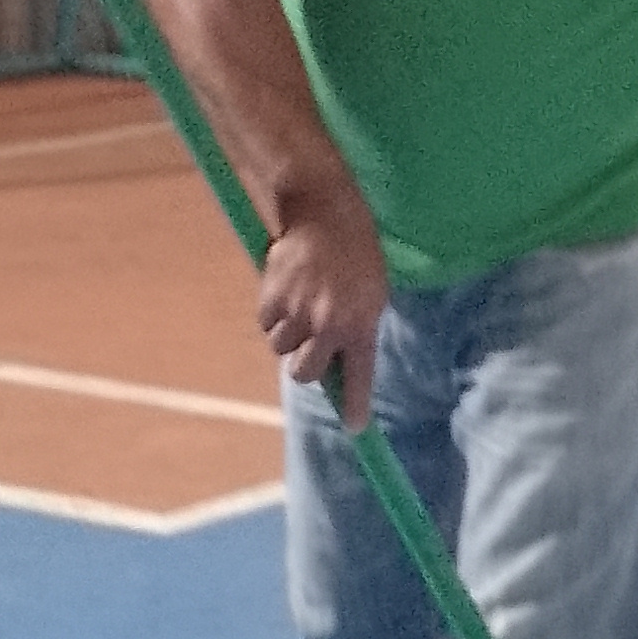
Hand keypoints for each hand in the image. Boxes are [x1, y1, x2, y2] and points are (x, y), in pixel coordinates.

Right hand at [261, 174, 388, 428]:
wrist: (326, 211)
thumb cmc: (357, 251)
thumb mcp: (372, 292)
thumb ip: (358, 327)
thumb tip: (339, 362)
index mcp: (361, 325)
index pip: (358, 378)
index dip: (355, 406)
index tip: (354, 428)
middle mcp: (329, 325)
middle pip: (305, 373)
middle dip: (305, 364)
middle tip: (309, 346)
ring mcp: (299, 312)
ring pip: (280, 347)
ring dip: (287, 335)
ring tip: (299, 305)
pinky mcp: (273, 298)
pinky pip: (265, 323)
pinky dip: (272, 313)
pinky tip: (285, 290)